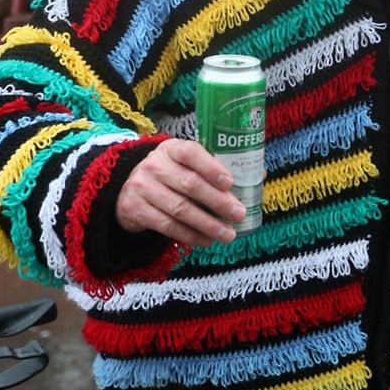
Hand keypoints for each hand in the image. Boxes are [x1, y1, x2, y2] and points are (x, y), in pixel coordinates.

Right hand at [116, 138, 245, 246]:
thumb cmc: (172, 174)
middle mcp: (154, 165)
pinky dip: (190, 235)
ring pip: (179, 209)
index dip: (211, 167)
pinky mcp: (134, 209)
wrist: (131, 190)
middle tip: (239, 214)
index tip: (230, 183)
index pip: (191, 153)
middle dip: (218, 202)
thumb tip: (259, 173)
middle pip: (189, 184)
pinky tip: (206, 240)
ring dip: (207, 224)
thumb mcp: (188, 164)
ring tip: (228, 234)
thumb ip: (217, 167)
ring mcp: (141, 187)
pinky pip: (167, 226)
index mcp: (172, 148)